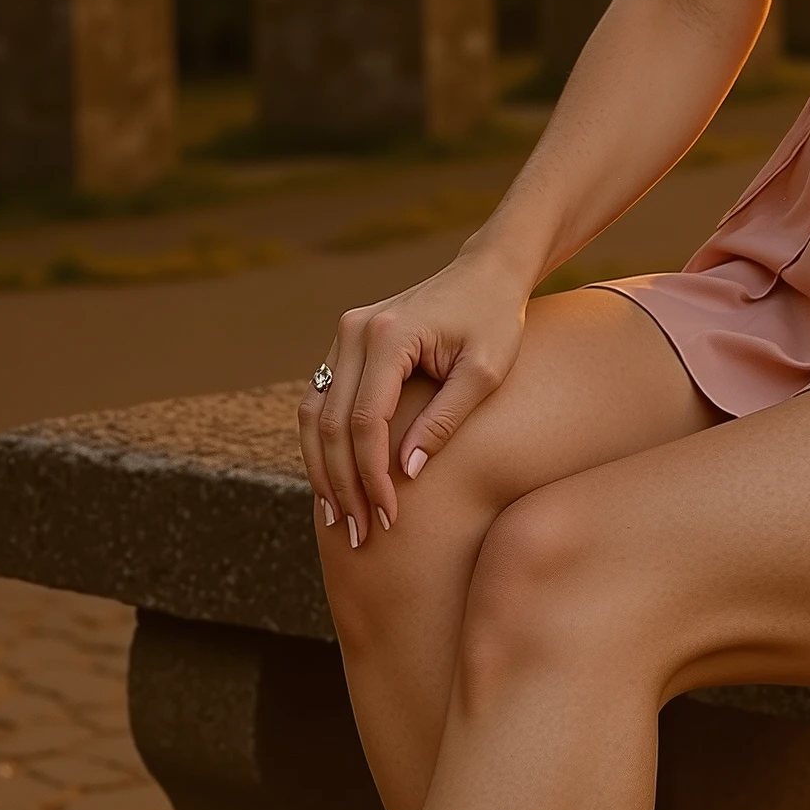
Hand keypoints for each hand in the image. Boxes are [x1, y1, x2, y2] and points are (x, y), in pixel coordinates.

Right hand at [299, 244, 528, 549]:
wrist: (485, 275)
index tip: (390, 517)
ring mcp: (343, 335)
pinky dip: (323, 446)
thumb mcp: (485, 372)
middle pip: (332, 424)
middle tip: (358, 534)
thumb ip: (445, 419)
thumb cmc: (495, 322)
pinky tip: (335, 484)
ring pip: (314, 415)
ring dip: (323, 470)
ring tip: (339, 520)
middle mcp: (354, 331)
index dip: (373, 475)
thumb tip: (407, 473)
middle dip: (343, 485)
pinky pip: (320, 402)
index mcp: (390, 335)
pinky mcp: (344, 345)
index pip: (367, 421)